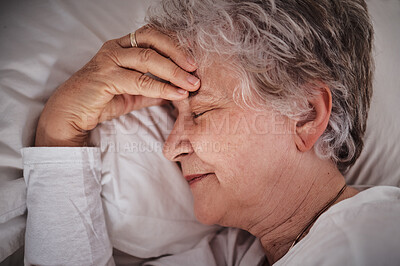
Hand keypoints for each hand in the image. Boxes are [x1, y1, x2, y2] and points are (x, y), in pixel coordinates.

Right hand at [35, 26, 199, 146]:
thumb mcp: (132, 94)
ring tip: (191, 83)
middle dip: (177, 54)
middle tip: (195, 68)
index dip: (174, 43)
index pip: (152, 36)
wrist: (70, 113)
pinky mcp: (105, 78)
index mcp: (121, 46)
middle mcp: (114, 48)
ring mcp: (108, 61)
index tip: (193, 55)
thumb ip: (152, 90)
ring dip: (174, 71)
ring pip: (147, 59)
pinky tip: (177, 94)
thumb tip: (176, 92)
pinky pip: (139, 81)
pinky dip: (161, 88)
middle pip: (152, 41)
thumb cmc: (100, 100)